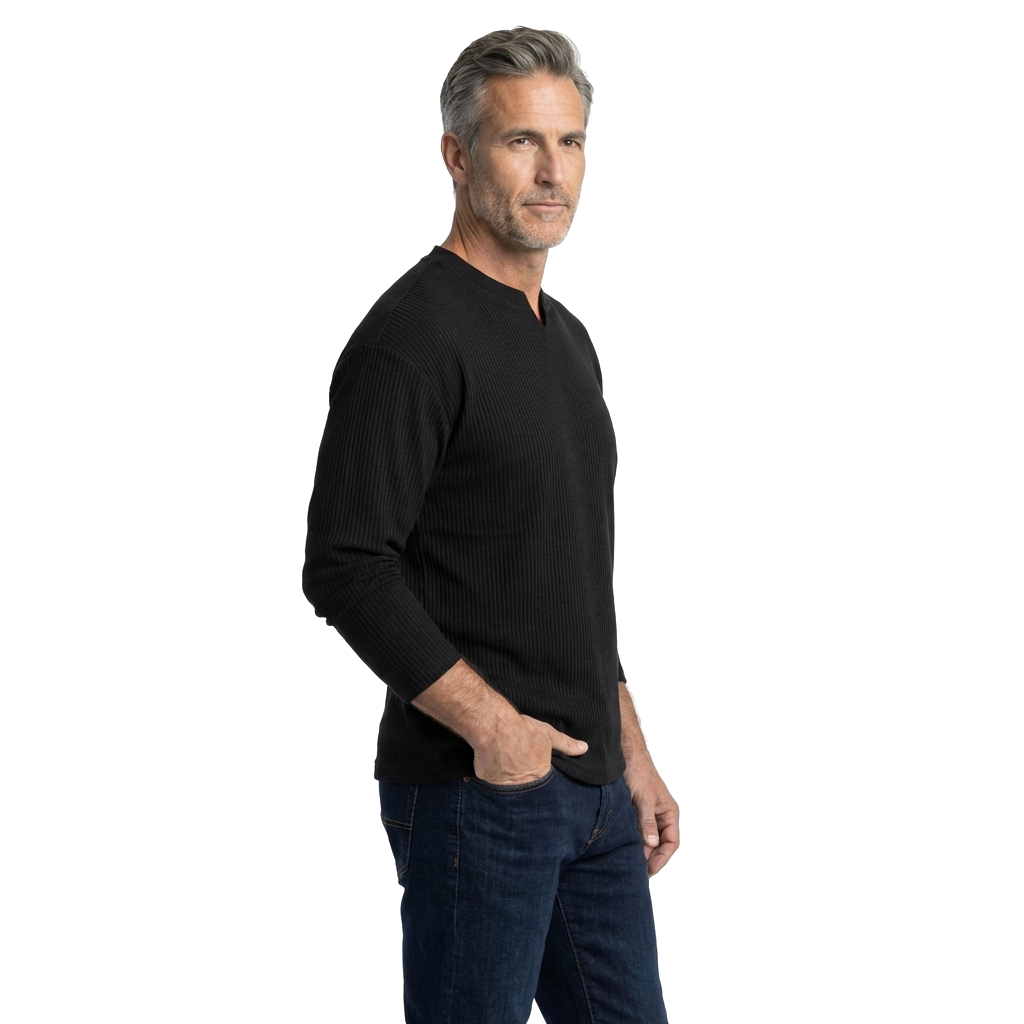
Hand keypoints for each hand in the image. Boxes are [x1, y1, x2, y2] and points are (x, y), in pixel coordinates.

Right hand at [473, 713, 587, 785]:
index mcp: (540, 776)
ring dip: (510, 791)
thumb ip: (566, 744)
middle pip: (528, 793)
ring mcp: (505, 788)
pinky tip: (494, 778)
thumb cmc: (523, 730)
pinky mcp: (489, 785)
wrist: (494, 727)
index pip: (545, 787)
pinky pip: (493, 790)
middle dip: (527, 791)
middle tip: (522, 779)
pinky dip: (494, 786)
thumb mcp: (548, 735)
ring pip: (510, 794)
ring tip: (509, 781)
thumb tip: (584, 748)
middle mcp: (524, 787)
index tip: (538, 778)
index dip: (541, 782)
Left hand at [624, 753, 678, 876]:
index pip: (672, 842)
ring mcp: (649, 815)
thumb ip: (647, 822)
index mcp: (670, 813)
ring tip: (631, 865)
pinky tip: (625, 849)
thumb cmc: (639, 772)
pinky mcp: (636, 813)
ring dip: (642, 851)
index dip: (662, 858)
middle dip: (651, 858)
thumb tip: (651, 845)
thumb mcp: (643, 798)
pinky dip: (633, 841)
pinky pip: (637, 832)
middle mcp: (662, 816)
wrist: (625, 755)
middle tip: (639, 872)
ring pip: (648, 840)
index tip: (649, 869)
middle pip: (660, 844)